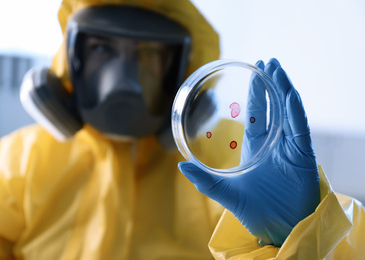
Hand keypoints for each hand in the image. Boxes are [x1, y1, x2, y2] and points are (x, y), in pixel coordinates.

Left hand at [178, 58, 319, 246]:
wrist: (278, 228)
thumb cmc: (255, 211)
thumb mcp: (225, 193)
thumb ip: (204, 180)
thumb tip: (180, 165)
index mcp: (257, 147)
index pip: (255, 114)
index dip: (255, 94)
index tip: (253, 74)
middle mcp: (275, 143)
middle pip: (272, 107)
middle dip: (270, 84)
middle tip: (267, 62)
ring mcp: (289, 147)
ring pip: (288, 112)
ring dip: (283, 89)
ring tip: (276, 69)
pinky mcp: (302, 156)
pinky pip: (299, 129)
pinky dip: (295, 112)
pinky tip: (288, 95)